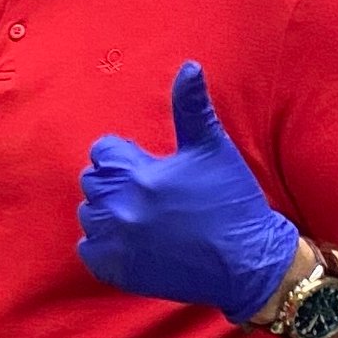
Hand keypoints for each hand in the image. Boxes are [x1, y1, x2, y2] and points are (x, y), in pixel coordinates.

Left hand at [77, 61, 299, 324]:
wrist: (249, 263)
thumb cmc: (232, 202)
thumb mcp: (214, 149)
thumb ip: (192, 107)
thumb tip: (190, 65)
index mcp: (139, 176)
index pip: (103, 152)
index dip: (124, 155)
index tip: (147, 166)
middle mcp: (121, 210)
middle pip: (93, 183)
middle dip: (114, 182)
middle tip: (147, 192)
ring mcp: (118, 244)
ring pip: (89, 216)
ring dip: (107, 212)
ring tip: (140, 215)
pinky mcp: (119, 272)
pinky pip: (89, 250)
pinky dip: (103, 245)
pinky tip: (131, 240)